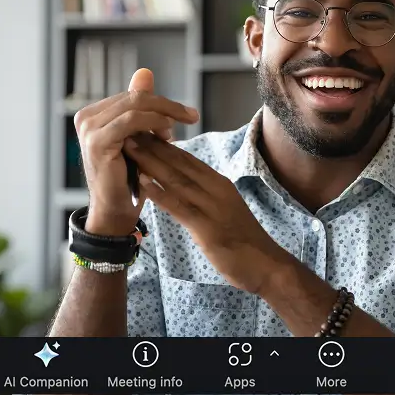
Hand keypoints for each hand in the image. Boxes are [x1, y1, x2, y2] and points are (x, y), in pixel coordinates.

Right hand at [72, 67, 196, 235]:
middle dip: (166, 105)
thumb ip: (138, 107)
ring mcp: (89, 129)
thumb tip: (145, 72)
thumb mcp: (136, 137)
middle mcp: (85, 117)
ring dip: (163, 112)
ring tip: (182, 124)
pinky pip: (130, 121)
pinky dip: (153, 122)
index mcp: (91, 114)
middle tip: (191, 115)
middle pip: (133, 97)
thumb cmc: (128, 176)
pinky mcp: (97, 141)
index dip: (159, 101)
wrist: (115, 210)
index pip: (131, 95)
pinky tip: (168, 131)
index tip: (183, 114)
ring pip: (134, 105)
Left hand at [122, 131, 283, 294]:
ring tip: (129, 148)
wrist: (267, 265)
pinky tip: (143, 184)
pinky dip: (160, 194)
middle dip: (151, 146)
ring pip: (176, 180)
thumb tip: (180, 183)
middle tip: (127, 130)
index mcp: (218, 183)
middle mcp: (215, 189)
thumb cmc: (243, 240)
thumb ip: (203, 194)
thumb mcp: (222, 209)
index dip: (161, 143)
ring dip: (150, 163)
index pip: (186, 158)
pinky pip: (180, 207)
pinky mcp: (208, 228)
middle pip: (178, 163)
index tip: (139, 130)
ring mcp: (212, 207)